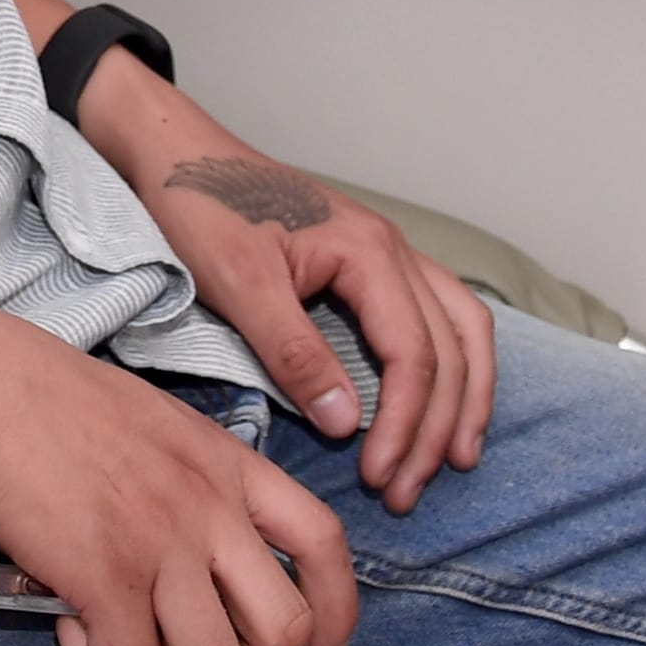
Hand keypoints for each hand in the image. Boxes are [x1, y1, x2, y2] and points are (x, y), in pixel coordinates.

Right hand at [0, 305, 358, 645]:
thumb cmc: (47, 399)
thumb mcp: (156, 424)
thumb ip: (195, 484)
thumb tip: (199, 562)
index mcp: (228, 464)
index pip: (324, 544)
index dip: (339, 615)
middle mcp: (209, 508)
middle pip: (287, 629)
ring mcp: (160, 545)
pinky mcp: (104, 578)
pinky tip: (74, 637)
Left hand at [124, 123, 498, 511]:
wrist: (179, 154)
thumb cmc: (202, 209)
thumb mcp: (239, 285)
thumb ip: (295, 354)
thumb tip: (351, 424)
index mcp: (368, 251)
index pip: (413, 355)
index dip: (404, 425)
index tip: (377, 478)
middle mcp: (394, 248)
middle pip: (450, 349)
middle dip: (438, 428)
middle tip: (406, 491)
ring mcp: (389, 251)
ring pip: (463, 328)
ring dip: (466, 396)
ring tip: (458, 457)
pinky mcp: (372, 261)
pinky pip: (440, 313)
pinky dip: (453, 361)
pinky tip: (446, 398)